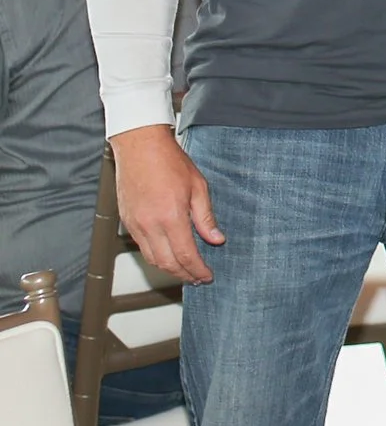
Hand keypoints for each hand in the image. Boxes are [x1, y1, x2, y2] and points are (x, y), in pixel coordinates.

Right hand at [111, 125, 221, 283]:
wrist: (139, 147)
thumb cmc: (169, 162)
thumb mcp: (198, 187)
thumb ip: (205, 217)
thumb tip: (216, 239)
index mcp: (170, 217)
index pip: (185, 255)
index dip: (198, 269)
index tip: (207, 275)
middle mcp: (149, 225)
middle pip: (167, 263)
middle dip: (184, 275)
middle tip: (198, 278)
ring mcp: (136, 225)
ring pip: (152, 258)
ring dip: (169, 269)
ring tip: (185, 271)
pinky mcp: (127, 222)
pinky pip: (142, 247)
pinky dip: (156, 256)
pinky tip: (168, 254)